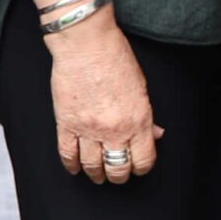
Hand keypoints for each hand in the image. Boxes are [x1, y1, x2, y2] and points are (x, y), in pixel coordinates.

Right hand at [47, 13, 162, 184]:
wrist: (86, 44)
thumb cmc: (115, 57)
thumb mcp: (142, 86)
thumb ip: (147, 116)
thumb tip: (154, 134)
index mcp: (138, 120)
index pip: (144, 160)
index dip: (142, 168)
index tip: (138, 166)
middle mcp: (114, 129)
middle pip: (117, 168)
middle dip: (119, 175)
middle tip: (117, 174)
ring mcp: (89, 129)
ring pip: (92, 166)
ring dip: (96, 174)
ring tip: (97, 174)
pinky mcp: (66, 124)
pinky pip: (68, 154)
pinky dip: (72, 165)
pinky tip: (75, 168)